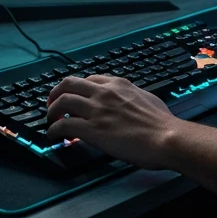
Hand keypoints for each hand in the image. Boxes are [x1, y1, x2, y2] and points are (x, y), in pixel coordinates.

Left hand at [45, 75, 181, 168]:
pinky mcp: (92, 129)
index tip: (74, 97)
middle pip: (68, 84)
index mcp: (118, 84)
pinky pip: (64, 125)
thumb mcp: (146, 98)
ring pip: (62, 102)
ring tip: (50, 120)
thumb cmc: (162, 123)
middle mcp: (104, 92)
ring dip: (51, 111)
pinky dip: (54, 130)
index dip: (77, 89)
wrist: (166, 138)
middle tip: (53, 104)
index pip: (88, 79)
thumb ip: (131, 97)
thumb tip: (127, 103)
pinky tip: (53, 136)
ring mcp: (97, 110)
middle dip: (56, 93)